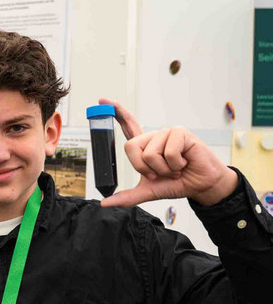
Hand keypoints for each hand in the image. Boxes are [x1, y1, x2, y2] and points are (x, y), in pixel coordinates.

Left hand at [99, 98, 237, 207]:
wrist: (200, 185)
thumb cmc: (177, 183)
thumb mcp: (148, 191)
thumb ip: (126, 197)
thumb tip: (105, 203)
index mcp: (144, 146)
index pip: (127, 126)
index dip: (116, 113)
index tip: (103, 100)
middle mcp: (153, 137)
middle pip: (131, 147)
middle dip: (143, 167)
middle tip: (159, 173)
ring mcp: (166, 133)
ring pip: (150, 153)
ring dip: (163, 169)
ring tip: (175, 168)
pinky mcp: (180, 133)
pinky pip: (168, 152)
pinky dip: (176, 165)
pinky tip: (185, 162)